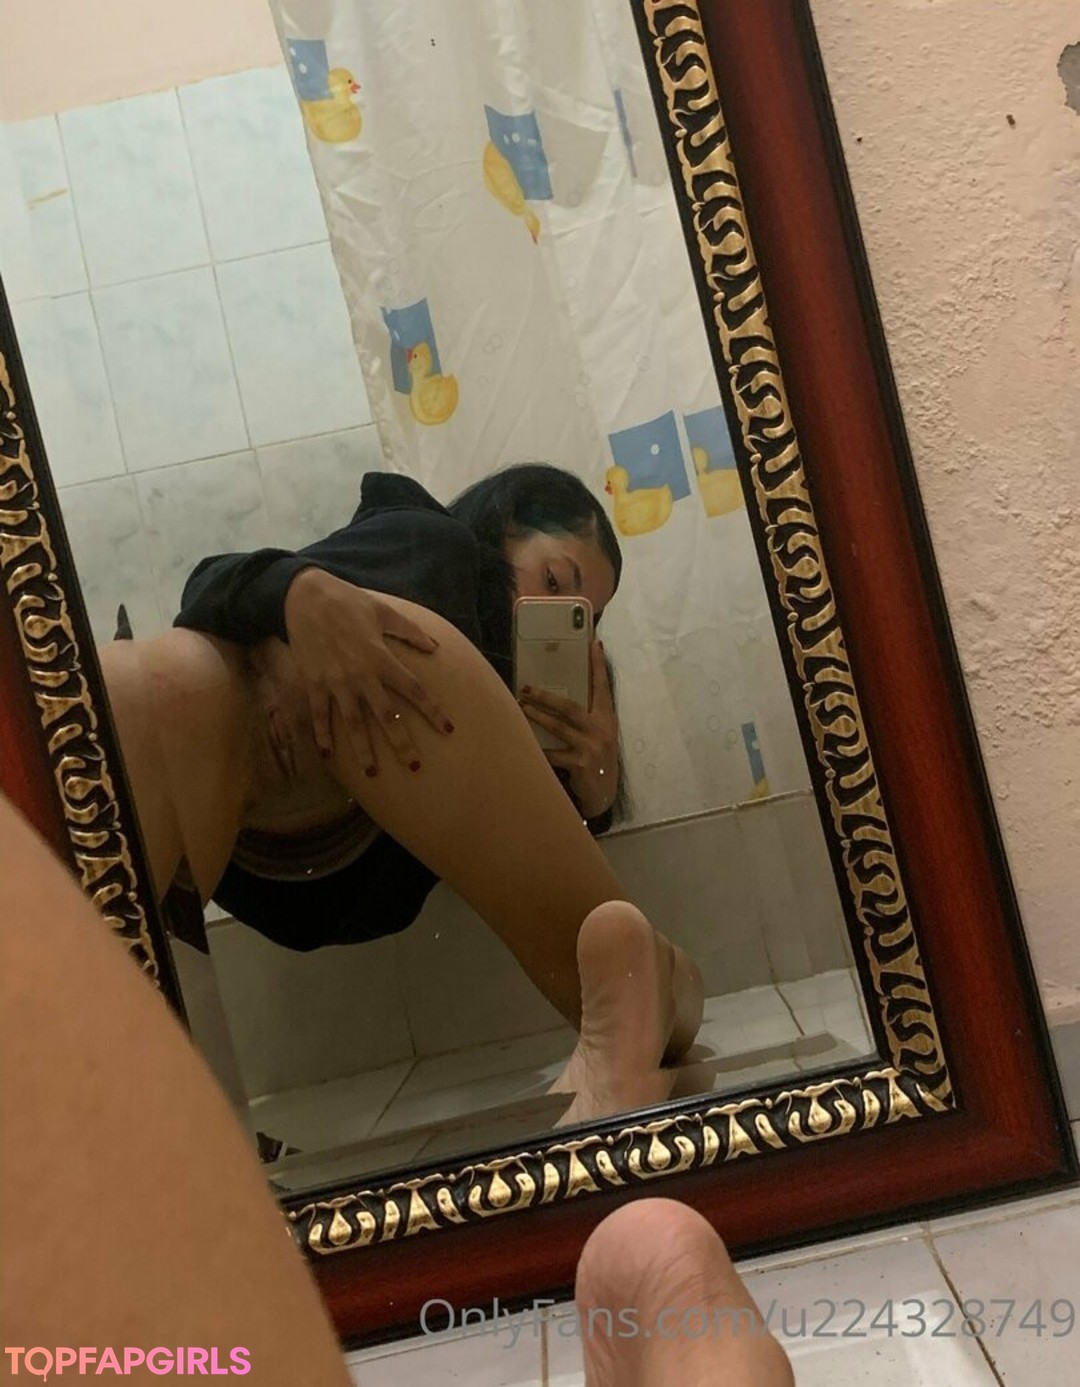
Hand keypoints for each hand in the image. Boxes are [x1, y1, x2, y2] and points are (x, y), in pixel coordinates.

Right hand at [281, 568, 452, 772]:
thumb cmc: (348, 602)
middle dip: (401, 743)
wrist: (305, 596)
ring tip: (372, 774)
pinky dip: (322, 736)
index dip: (432, 710)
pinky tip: (328, 756)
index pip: (414, 690)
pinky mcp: (313, 683)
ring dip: (363, 750)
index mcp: (382, 658)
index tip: (448, 729)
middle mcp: (361, 675)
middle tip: (414, 767)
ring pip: (353, 723)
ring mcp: (336, 682)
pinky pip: (320, 715)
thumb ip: (410, 631)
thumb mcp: (384, 611)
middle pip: (387, 715)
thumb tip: (435, 647)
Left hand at [519, 641, 618, 818]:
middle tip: (526, 687)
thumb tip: (559, 698)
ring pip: (558, 727)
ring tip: (520, 707)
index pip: (602, 687)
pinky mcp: (580, 764)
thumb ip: (586, 719)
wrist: (604, 794)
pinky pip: (552, 754)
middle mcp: (601, 730)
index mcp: (606, 719)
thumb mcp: (599, 736)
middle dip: (546, 696)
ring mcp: (591, 747)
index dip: (598, 666)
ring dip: (537, 716)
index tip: (594, 644)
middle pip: (570, 706)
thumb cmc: (597, 760)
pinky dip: (536, 748)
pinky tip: (522, 743)